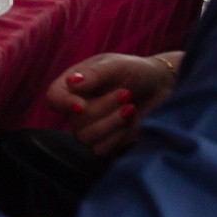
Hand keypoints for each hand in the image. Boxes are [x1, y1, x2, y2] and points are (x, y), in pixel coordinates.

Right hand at [40, 50, 180, 155]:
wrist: (163, 88)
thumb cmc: (137, 71)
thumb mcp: (117, 66)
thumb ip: (95, 74)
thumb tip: (72, 83)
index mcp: (74, 85)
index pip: (54, 98)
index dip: (63, 104)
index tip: (81, 106)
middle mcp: (78, 108)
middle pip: (74, 120)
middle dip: (102, 108)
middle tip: (126, 94)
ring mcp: (91, 127)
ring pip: (85, 137)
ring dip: (111, 123)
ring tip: (130, 107)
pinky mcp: (107, 143)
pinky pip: (100, 150)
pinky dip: (117, 137)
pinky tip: (131, 123)